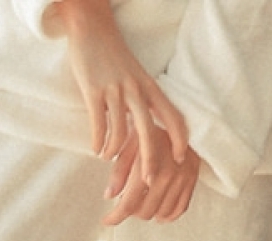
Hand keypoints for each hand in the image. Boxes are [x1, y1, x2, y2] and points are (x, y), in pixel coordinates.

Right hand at [54, 0, 188, 173]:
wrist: (91, 27)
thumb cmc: (115, 58)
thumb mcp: (137, 77)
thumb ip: (145, 101)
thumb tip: (150, 133)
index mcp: (150, 88)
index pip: (172, 117)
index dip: (180, 140)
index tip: (181, 160)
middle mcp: (135, 90)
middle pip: (148, 132)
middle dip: (150, 161)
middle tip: (149, 181)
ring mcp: (114, 90)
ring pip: (119, 132)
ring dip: (114, 151)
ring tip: (108, 158)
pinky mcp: (92, 90)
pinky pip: (98, 125)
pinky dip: (98, 142)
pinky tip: (96, 149)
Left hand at [103, 132, 200, 224]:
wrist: (178, 117)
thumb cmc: (149, 128)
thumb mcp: (129, 143)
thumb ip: (119, 171)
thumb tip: (109, 196)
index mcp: (148, 167)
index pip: (129, 204)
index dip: (115, 216)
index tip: (106, 220)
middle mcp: (167, 177)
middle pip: (144, 212)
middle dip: (131, 211)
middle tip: (125, 201)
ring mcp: (182, 181)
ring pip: (161, 214)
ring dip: (148, 212)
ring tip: (141, 202)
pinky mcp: (192, 182)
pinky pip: (179, 210)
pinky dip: (167, 214)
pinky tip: (158, 210)